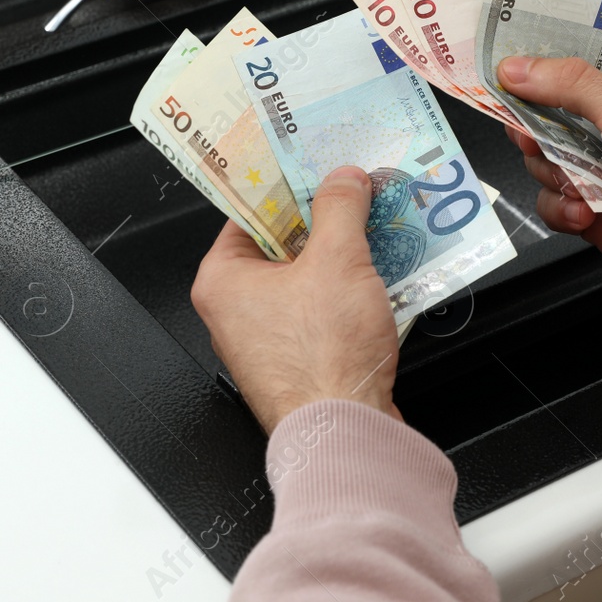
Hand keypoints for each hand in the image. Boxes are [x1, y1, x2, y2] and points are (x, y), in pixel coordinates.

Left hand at [191, 167, 399, 433]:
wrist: (346, 434)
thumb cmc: (323, 362)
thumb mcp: (338, 260)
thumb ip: (340, 208)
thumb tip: (343, 180)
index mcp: (221, 281)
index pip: (249, 213)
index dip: (287, 186)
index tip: (315, 168)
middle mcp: (233, 312)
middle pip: (281, 245)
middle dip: (322, 222)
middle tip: (353, 195)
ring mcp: (266, 341)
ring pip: (305, 280)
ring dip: (341, 258)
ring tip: (373, 233)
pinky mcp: (298, 363)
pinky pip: (321, 312)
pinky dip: (348, 295)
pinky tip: (380, 280)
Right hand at [498, 51, 601, 335]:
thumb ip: (572, 87)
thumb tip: (521, 68)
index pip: (574, 59)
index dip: (536, 64)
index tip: (502, 70)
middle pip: (547, 112)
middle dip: (538, 130)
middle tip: (537, 138)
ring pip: (543, 160)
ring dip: (555, 175)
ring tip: (585, 188)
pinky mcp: (597, 209)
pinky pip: (553, 201)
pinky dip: (563, 209)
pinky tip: (587, 215)